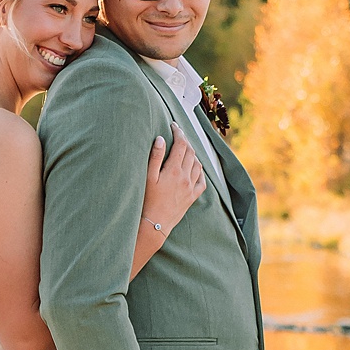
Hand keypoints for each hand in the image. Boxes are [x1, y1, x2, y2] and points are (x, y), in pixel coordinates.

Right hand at [141, 128, 204, 242]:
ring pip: (198, 164)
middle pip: (191, 152)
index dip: (178, 132)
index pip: (181, 144)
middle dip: (185, 141)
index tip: (173, 125)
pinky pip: (202, 181)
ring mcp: (190, 187)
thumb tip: (161, 139)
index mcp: (174, 170)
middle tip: (178, 135)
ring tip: (185, 150)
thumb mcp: (148, 177)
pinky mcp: (192, 197)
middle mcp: (185, 177)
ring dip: (193, 154)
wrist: (155, 224)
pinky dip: (200, 171)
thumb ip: (155, 157)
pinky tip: (195, 169)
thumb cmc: (147, 200)